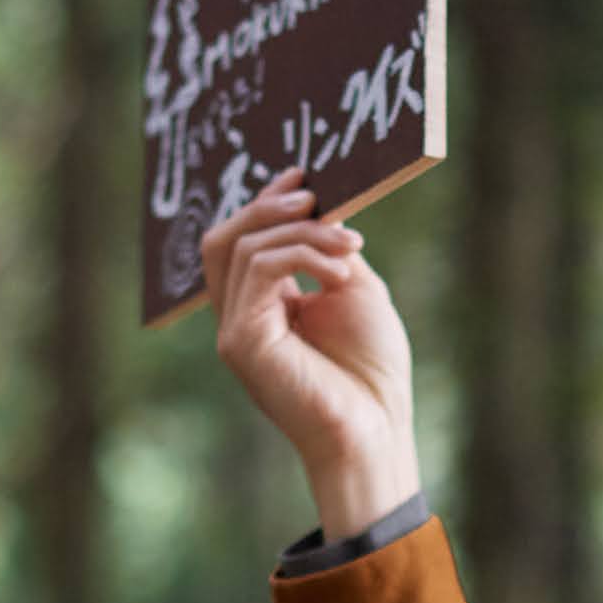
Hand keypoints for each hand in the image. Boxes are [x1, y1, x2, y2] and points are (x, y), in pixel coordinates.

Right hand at [202, 170, 420, 541]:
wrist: (376, 428)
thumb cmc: (372, 371)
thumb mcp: (355, 289)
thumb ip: (328, 248)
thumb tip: (319, 201)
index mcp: (264, 305)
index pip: (243, 241)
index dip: (266, 200)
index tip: (303, 174)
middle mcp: (241, 317)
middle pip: (226, 238)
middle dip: (269, 205)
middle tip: (314, 194)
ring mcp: (235, 330)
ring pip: (242, 248)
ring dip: (302, 231)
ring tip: (350, 244)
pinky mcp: (240, 342)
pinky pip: (257, 271)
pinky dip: (301, 256)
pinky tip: (339, 272)